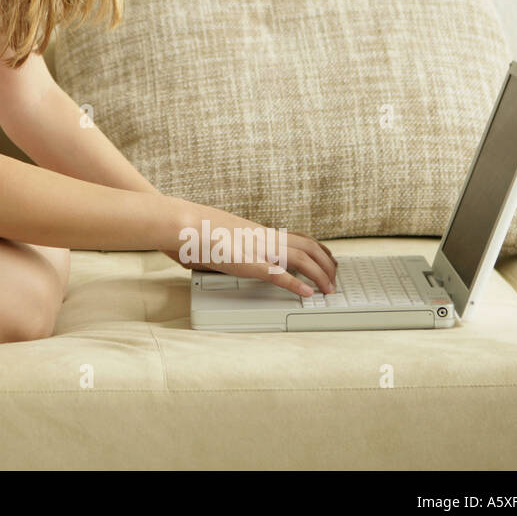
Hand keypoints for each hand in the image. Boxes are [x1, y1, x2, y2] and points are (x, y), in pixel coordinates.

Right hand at [167, 198, 337, 297]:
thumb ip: (226, 245)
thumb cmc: (193, 229)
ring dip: (319, 275)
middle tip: (334, 280)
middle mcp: (262, 237)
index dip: (318, 250)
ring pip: (300, 258)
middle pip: (307, 246)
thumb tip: (218, 254)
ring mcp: (256, 248)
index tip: (329, 261)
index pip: (298, 237)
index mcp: (257, 232)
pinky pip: (277, 273)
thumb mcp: (218, 236)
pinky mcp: (246, 262)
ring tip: (328, 289)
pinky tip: (306, 293)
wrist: (181, 222)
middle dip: (327, 264)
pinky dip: (296, 284)